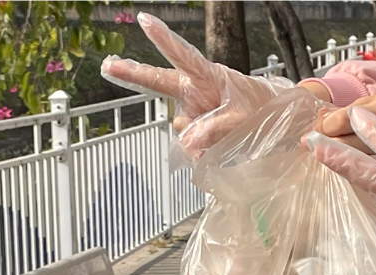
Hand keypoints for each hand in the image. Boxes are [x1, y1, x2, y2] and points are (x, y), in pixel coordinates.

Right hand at [101, 13, 289, 155]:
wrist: (267, 121)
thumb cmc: (258, 108)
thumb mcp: (241, 119)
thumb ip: (214, 129)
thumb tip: (187, 142)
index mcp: (207, 76)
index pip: (183, 55)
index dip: (164, 39)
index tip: (145, 20)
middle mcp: (194, 91)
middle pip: (158, 81)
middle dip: (133, 74)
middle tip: (108, 65)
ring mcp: (192, 111)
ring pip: (182, 130)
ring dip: (197, 141)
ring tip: (224, 139)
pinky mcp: (194, 130)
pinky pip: (189, 147)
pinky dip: (200, 153)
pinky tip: (215, 149)